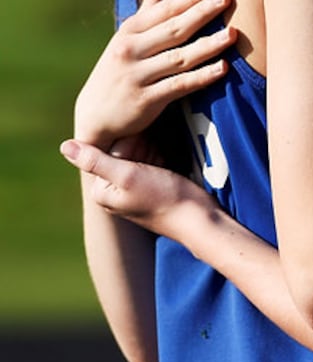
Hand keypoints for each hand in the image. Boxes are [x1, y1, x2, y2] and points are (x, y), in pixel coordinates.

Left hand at [61, 137, 208, 233]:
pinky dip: (159, 158)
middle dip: (142, 147)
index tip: (147, 144)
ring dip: (152, 151)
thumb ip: (96, 161)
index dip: (131, 142)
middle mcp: (115, 192)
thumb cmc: (164, 197)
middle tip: (159, 152)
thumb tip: (64, 146)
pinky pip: (150, 165)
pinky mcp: (152, 189)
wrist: (198, 219)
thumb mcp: (128, 176)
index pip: (109, 151)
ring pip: (138, 157)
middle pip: (123, 154)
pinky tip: (169, 162)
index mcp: (102, 191)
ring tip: (165, 159)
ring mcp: (134, 192)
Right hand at [74, 0, 234, 148]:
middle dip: (201, 12)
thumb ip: (149, 7)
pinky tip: (222, 68)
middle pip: (174, 29)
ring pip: (179, 57)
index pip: (164, 10)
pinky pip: (178, 86)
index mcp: (129, 31)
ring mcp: (137, 76)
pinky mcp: (145, 100)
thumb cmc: (120, 68)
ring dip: (207, 45)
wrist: (95, 115)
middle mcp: (131, 50)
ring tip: (232, 33)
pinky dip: (201, 77)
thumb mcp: (128, 36)